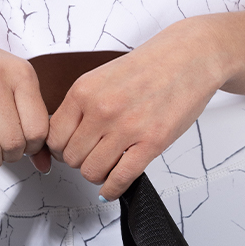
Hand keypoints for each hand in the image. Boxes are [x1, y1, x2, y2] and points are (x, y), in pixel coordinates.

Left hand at [46, 19, 227, 199]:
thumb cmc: (150, 66)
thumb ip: (81, 106)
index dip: (61, 149)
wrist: (190, 56)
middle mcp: (102, 109)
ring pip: (91, 172)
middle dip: (81, 161)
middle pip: (71, 158)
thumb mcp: (102, 77)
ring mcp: (126, 127)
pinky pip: (120, 178)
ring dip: (98, 174)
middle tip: (93, 156)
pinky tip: (113, 186)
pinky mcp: (151, 143)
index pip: (54, 137)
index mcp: (85, 90)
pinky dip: (113, 189)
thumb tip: (62, 136)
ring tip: (108, 165)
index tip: (70, 149)